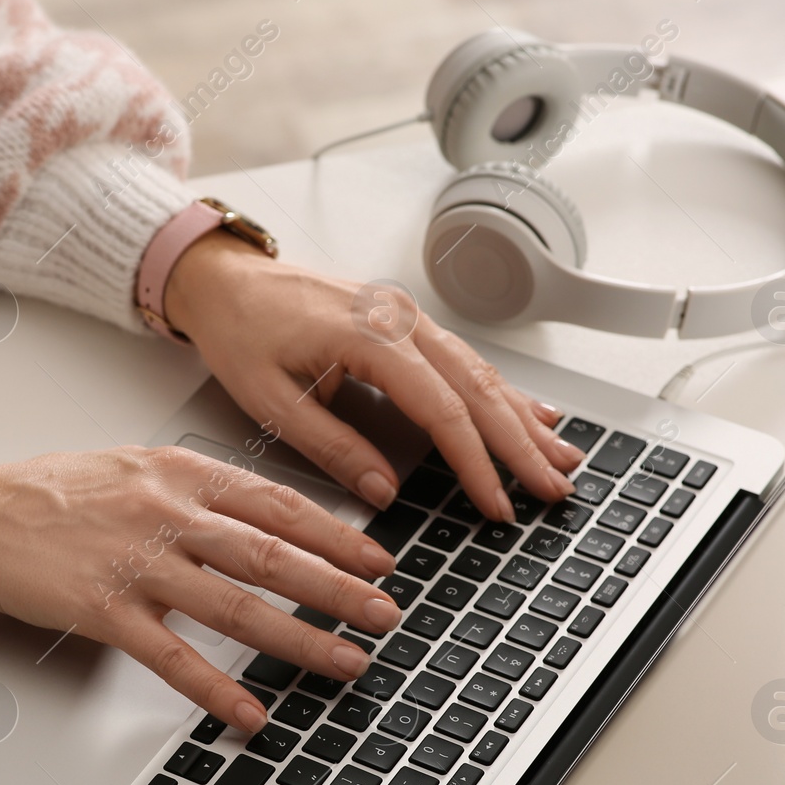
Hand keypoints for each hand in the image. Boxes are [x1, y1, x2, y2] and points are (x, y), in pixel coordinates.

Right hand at [0, 447, 401, 732]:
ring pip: (236, 606)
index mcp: (181, 472)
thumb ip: (201, 490)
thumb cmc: (56, 492)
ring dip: (300, 638)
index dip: (337, 534)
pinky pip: (172, 657)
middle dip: (339, 588)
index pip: (278, 504)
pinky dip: (216, 688)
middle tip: (386, 614)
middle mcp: (167, 514)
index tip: (378, 558)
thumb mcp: (138, 466)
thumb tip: (270, 518)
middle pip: (272, 556)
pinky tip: (250, 712)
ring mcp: (137, 565)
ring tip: (346, 661)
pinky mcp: (105, 612)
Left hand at [164, 234, 584, 520]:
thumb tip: (382, 491)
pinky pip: (462, 359)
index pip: (441, 410)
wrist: (224, 281)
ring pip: (479, 373)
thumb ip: (333, 447)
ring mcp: (406, 317)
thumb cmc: (240, 331)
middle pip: (476, 390)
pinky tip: (528, 413)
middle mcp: (399, 319)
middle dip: (520, 445)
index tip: (497, 503)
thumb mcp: (271, 402)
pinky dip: (500, 391)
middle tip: (553, 488)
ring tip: (559, 458)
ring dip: (522, 419)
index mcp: (368, 337)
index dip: (475, 463)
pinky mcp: (403, 322)